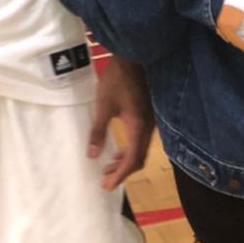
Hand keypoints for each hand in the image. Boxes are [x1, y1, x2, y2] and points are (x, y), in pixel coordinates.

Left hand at [88, 55, 154, 190]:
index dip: (120, 175)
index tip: (107, 186)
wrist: (135, 56)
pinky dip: (130, 148)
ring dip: (126, 160)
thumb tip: (92, 156)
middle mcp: (148, 128)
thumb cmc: (118, 79)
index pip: (132, 160)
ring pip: (141, 149)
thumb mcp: (103, 105)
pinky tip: (119, 146)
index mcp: (138, 128)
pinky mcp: (149, 114)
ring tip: (109, 165)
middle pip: (139, 158)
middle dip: (122, 171)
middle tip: (105, 179)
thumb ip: (98, 131)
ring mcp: (151, 121)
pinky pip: (141, 139)